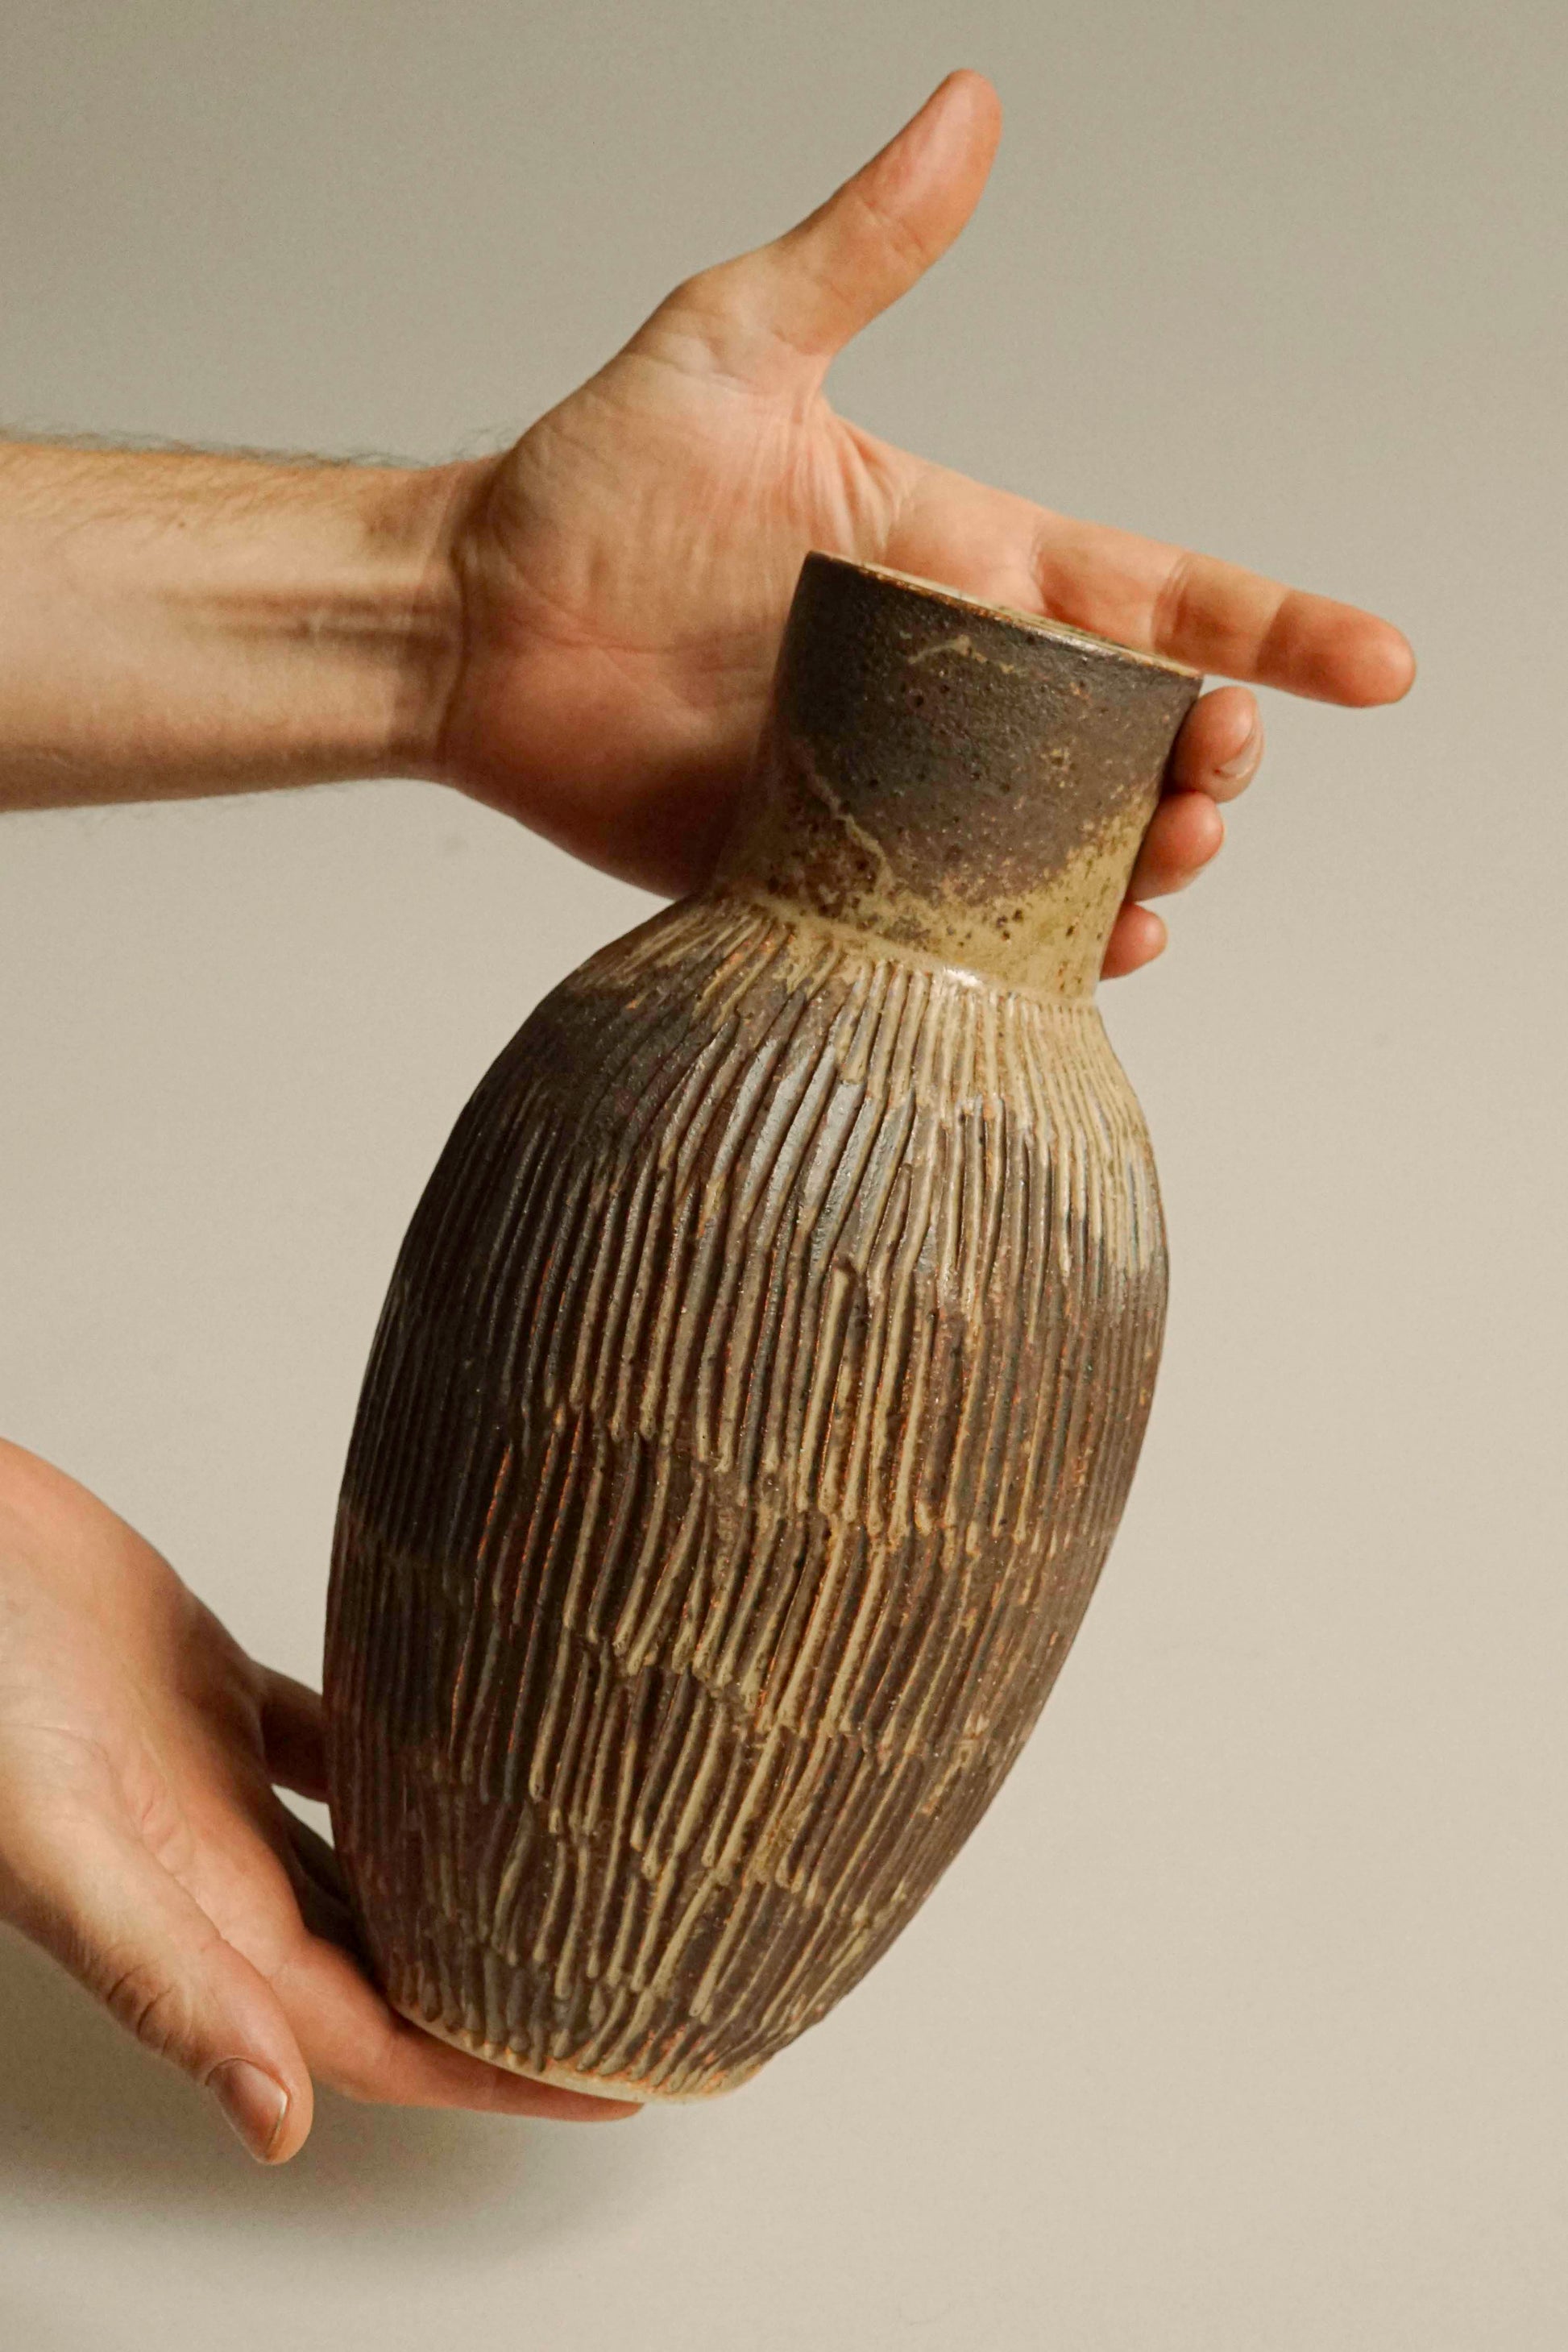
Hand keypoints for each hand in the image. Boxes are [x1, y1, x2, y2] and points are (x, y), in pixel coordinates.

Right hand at [0, 1441, 637, 2159]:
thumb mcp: (60, 1843)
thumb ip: (163, 1974)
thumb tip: (279, 2121)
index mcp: (195, 1926)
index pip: (378, 2036)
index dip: (496, 2074)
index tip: (617, 2083)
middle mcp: (215, 1869)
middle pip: (397, 1959)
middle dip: (512, 1989)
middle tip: (641, 1977)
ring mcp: (214, 1781)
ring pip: (377, 1851)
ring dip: (475, 1872)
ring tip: (591, 1863)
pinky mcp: (211, 1688)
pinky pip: (337, 1735)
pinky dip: (411, 1741)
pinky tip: (484, 1724)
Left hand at [437, 70, 1413, 978]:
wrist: (469, 628)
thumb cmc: (589, 484)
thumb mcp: (735, 346)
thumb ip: (861, 249)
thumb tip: (969, 105)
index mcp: (964, 567)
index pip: (1154, 598)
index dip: (1274, 629)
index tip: (1376, 666)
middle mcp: (952, 686)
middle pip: (1134, 739)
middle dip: (1210, 760)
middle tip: (1214, 775)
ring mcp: (900, 787)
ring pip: (1069, 843)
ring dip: (1145, 860)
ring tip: (1164, 865)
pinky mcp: (831, 872)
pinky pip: (962, 926)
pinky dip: (1042, 947)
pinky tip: (1091, 948)